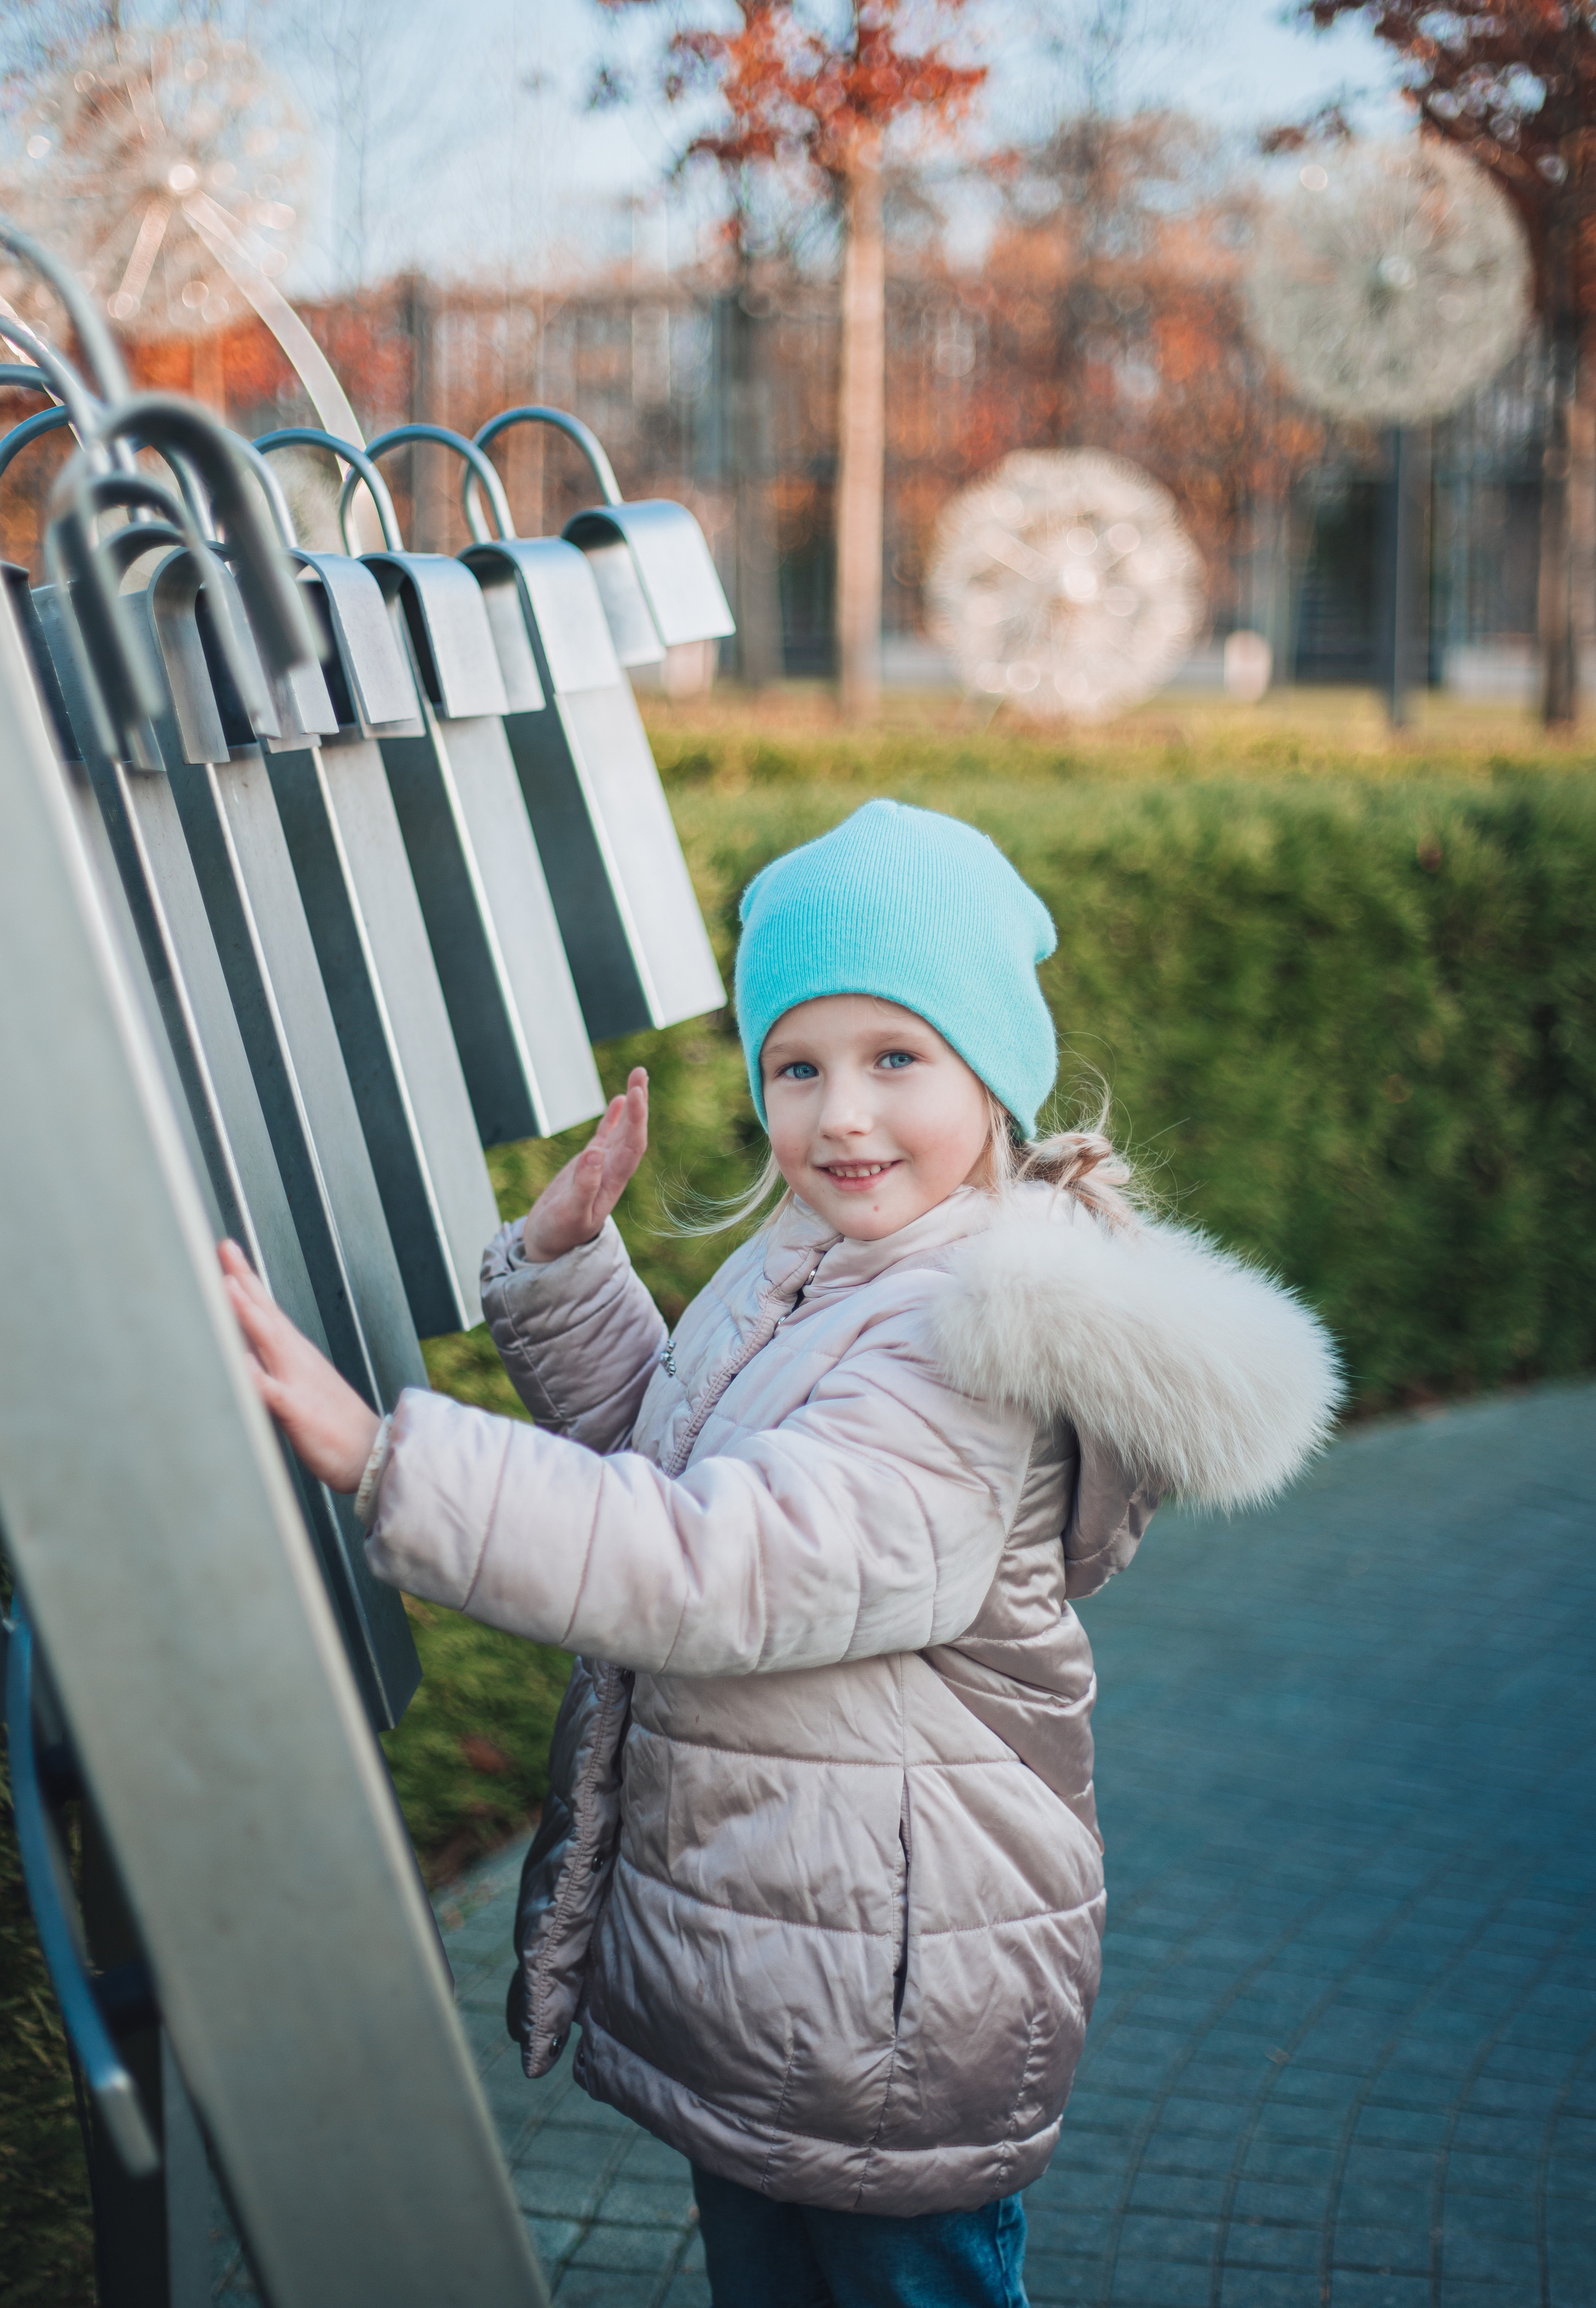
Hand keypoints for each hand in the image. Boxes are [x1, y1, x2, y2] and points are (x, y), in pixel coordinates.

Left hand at [218, 1239, 381, 1492]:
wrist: (374, 1454)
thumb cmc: (337, 1425)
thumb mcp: (302, 1385)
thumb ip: (274, 1366)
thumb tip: (245, 1352)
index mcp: (296, 1353)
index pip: (266, 1308)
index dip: (246, 1278)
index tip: (227, 1250)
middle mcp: (296, 1360)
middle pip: (265, 1312)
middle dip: (242, 1279)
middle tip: (223, 1248)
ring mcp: (297, 1382)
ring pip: (268, 1341)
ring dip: (247, 1312)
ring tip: (226, 1285)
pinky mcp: (297, 1411)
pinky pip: (271, 1391)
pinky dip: (255, 1376)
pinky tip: (239, 1364)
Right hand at [523, 1067, 648, 1262]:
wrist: (550, 1248)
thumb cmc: (559, 1235)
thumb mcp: (571, 1213)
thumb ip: (583, 1186)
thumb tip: (595, 1153)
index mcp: (613, 1182)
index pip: (632, 1145)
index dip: (637, 1119)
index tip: (636, 1094)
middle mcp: (613, 1171)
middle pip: (633, 1132)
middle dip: (639, 1102)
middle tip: (640, 1072)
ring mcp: (601, 1166)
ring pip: (622, 1130)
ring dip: (631, 1105)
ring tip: (637, 1076)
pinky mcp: (587, 1165)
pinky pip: (606, 1136)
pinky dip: (614, 1117)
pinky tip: (620, 1099)